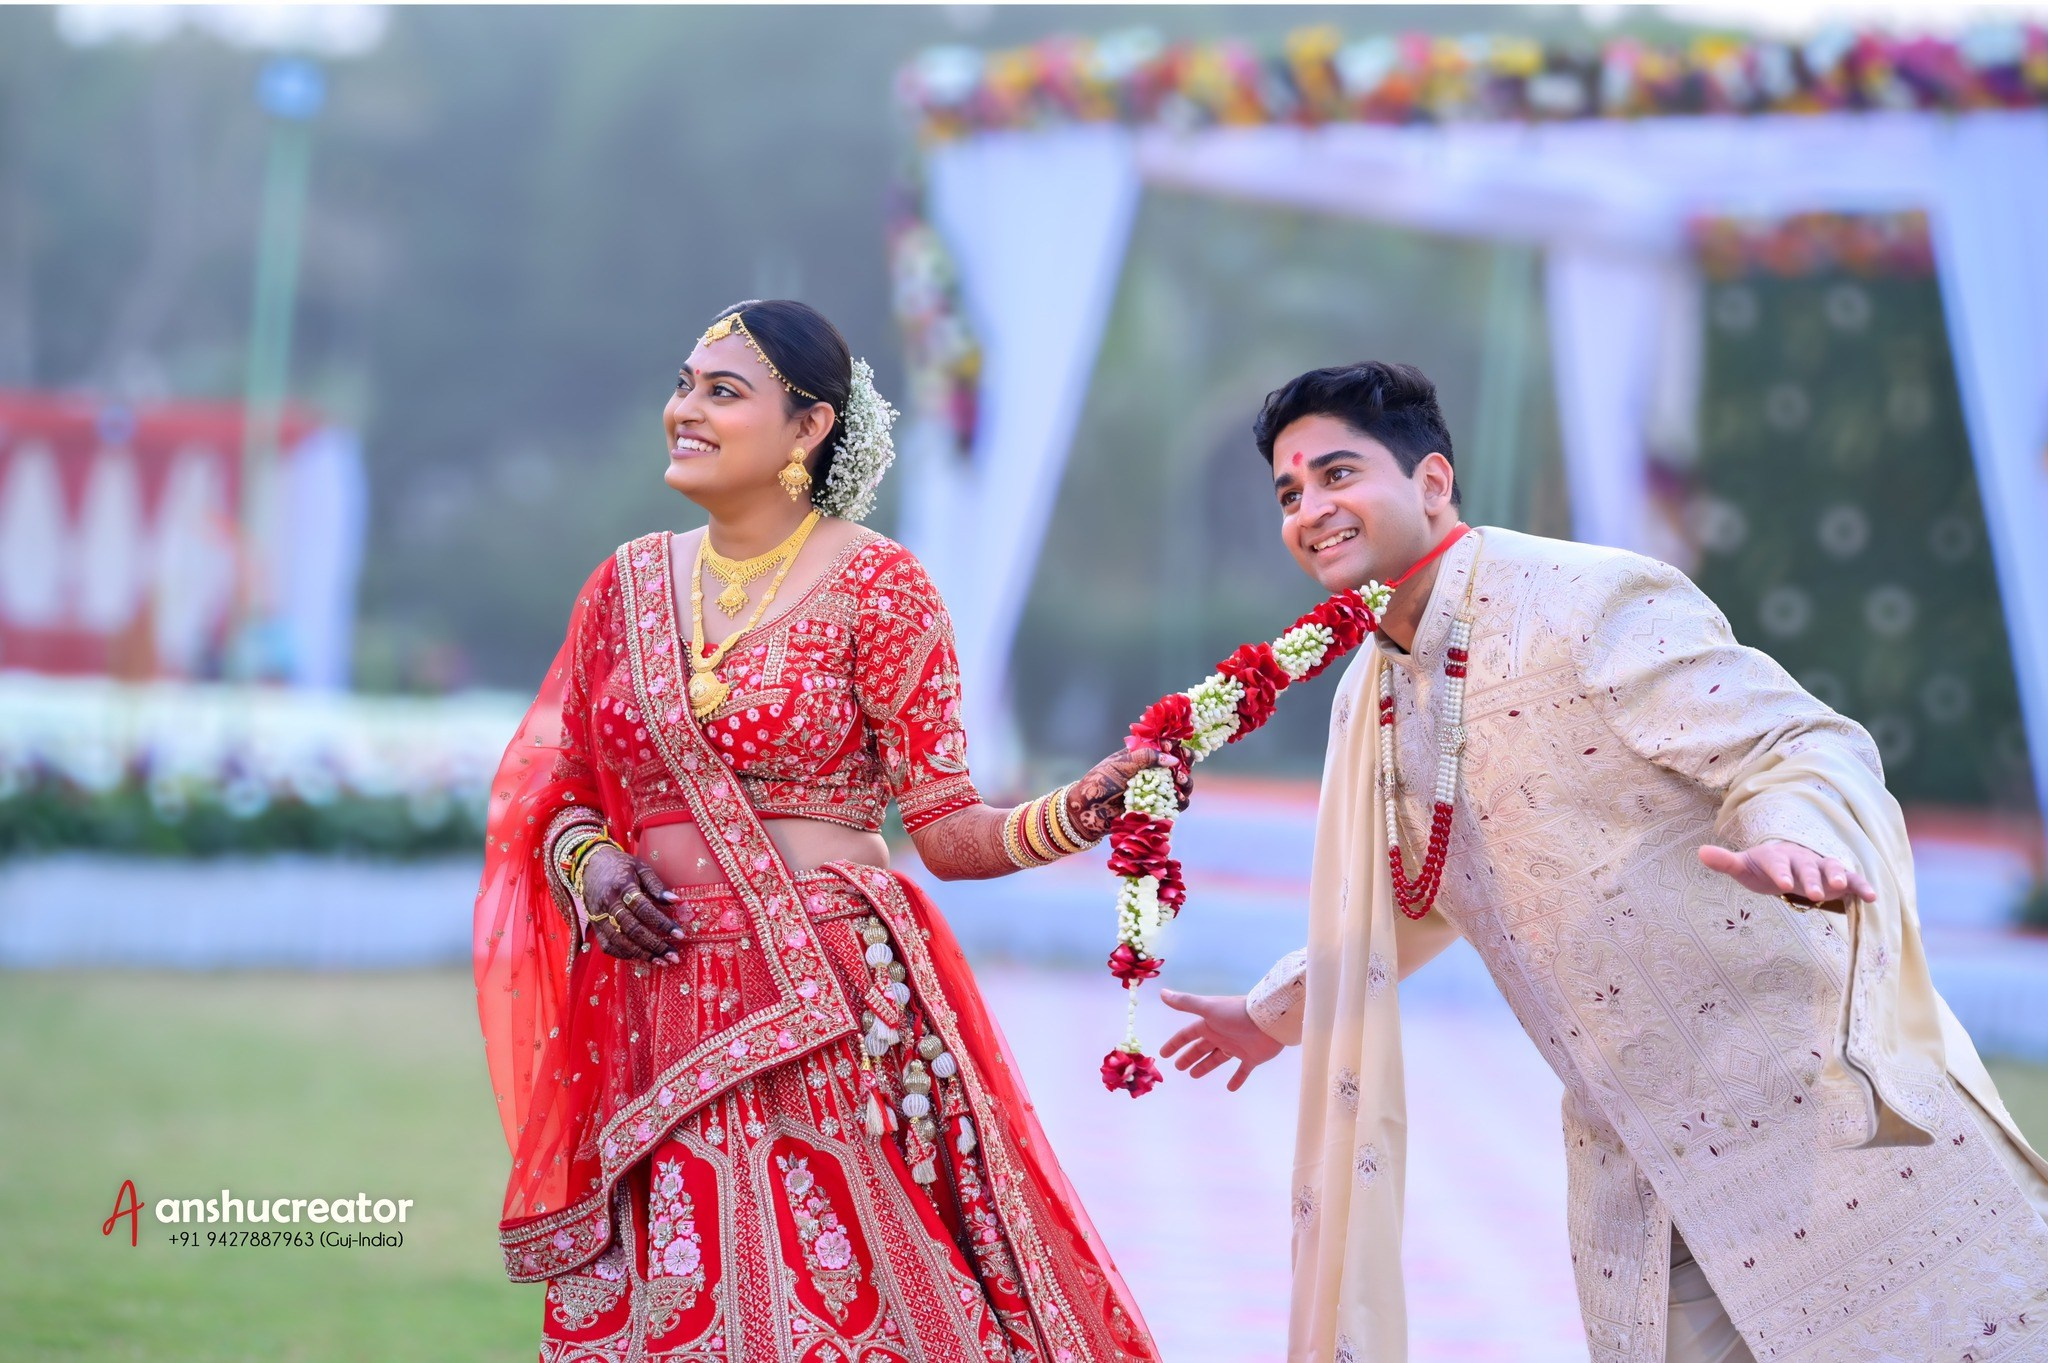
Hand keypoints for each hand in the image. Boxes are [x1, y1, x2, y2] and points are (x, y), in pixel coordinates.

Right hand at [580, 845, 686, 962]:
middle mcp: (609, 903)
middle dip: (655, 945)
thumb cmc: (620, 866)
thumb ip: (656, 885)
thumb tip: (675, 901)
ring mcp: (599, 916)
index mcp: (622, 887)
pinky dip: (624, 954)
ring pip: (620, 941)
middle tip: (674, 956)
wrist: (589, 865)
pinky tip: (641, 957)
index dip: (662, 923)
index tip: (680, 934)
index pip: (644, 908)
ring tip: (661, 961)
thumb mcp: (640, 867)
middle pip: (632, 929)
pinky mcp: (594, 925)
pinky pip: (607, 945)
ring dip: (642, 954)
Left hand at [1067, 741, 1192, 841]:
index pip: (1166, 747)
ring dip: (1185, 783)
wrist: (1087, 810)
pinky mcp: (1155, 809)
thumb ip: (1147, 758)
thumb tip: (1173, 760)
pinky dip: (1180, 802)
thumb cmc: (1100, 782)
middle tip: (1183, 766)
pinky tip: (1179, 800)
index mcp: (1143, 756)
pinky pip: (1174, 805)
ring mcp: (1154, 791)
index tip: (1171, 746)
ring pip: (1180, 786)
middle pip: (1179, 766)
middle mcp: (1152, 772)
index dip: (1174, 745)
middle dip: (1185, 764)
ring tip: (1181, 783)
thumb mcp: (1122, 763)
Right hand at [1157, 990, 1281, 1090]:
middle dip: (1189, 1056)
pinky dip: (1237, 1079)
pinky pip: (1242, 1071)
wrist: (1269, 1020)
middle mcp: (1221, 1035)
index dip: (1175, 1043)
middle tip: (1178, 1068)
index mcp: (1210, 1024)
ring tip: (1194, 1076)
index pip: (1187, 1035)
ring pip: (1217, 1059)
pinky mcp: (1251, 1057)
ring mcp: (1236, 1047)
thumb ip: (1185, 1003)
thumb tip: (1162, 993)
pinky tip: (1230, 1088)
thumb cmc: (1236, 1014)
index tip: (1164, 1054)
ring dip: (1205, 1066)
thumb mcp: (1208, 1008)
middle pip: (1201, 1048)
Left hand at [1697, 839, 1875, 910]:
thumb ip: (1727, 861)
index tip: (1782, 884)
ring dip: (1839, 876)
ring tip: (1844, 887)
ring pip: (1832, 867)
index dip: (1780, 871)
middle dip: (1811, 879)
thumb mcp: (1745, 866)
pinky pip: (1853, 880)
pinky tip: (1872, 899)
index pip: (1777, 862)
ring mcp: (1821, 865)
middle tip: (1815, 893)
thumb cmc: (1764, 867)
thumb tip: (1700, 852)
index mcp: (1777, 855)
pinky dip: (1861, 886)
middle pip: (1807, 866)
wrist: (1787, 861)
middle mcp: (1801, 858)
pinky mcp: (1839, 876)